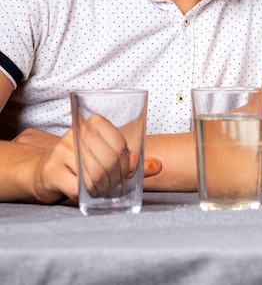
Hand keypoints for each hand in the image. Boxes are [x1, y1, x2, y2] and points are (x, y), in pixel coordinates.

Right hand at [14, 125, 161, 203]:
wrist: (45, 171)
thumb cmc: (81, 163)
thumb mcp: (106, 156)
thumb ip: (132, 161)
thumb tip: (158, 165)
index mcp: (93, 123)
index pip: (119, 144)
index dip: (126, 164)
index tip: (125, 175)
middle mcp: (77, 132)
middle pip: (109, 160)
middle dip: (116, 179)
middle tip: (116, 186)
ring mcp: (63, 150)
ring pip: (95, 175)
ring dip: (103, 189)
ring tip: (103, 190)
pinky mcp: (52, 170)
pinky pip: (79, 188)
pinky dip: (88, 195)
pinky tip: (88, 193)